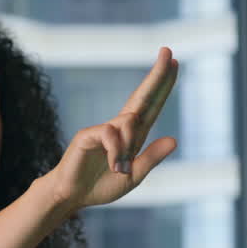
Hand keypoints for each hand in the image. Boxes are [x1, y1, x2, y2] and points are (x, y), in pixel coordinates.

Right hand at [46, 47, 178, 209]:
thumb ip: (151, 158)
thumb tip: (175, 140)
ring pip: (129, 122)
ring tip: (120, 168)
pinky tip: (114, 165)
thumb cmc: (99, 186)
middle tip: (168, 50)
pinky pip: (111, 134)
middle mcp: (119, 128)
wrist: (71, 196)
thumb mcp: (133, 176)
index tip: (175, 62)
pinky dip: (117, 151)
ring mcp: (102, 129)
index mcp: (132, 137)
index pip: (151, 105)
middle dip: (156, 75)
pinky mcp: (87, 135)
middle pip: (142, 97)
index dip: (162, 85)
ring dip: (130, 146)